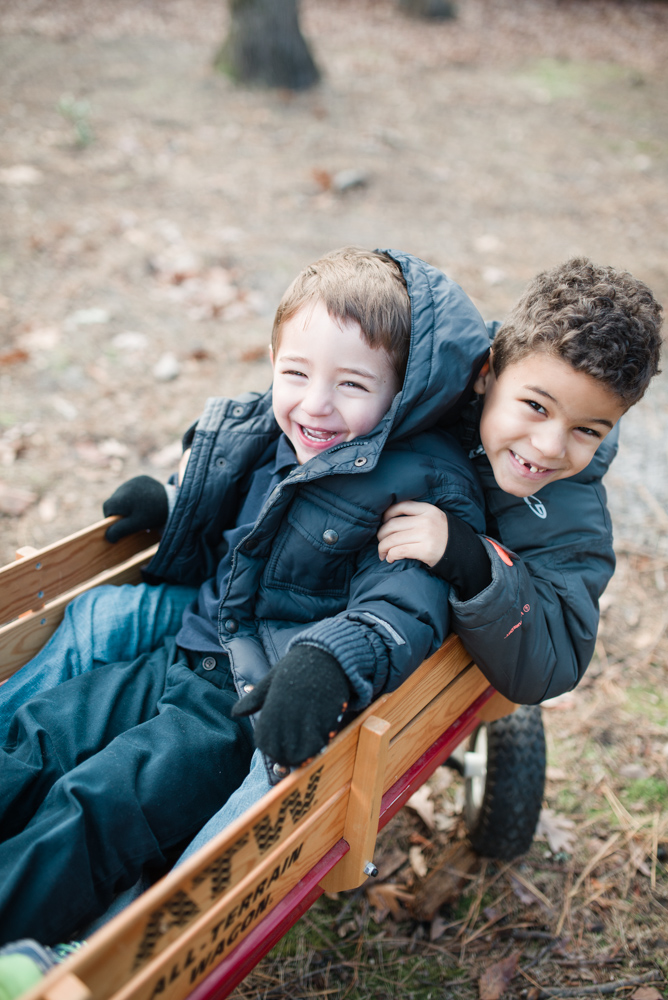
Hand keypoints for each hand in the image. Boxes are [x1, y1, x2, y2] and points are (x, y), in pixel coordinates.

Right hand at [103, 475, 168, 542]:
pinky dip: (136, 496)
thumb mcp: (135, 524)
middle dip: (122, 511)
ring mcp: (133, 480)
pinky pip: (133, 488)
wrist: (174, 502)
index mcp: (119, 498)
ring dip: (128, 503)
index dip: (113, 519)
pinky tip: (145, 502)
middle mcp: (124, 486)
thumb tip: (108, 536)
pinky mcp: (142, 478)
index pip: (107, 509)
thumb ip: (119, 530)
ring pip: (123, 495)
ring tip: (141, 510)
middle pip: (115, 501)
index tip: (124, 525)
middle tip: (134, 519)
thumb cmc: (153, 515)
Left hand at [232, 645, 349, 766]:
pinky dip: (318, 745)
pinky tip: (319, 735)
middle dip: (286, 756)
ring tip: (306, 744)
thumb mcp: (271, 681)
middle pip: (282, 753)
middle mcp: (287, 716)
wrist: (324, 655)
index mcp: (271, 708)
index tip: (278, 746)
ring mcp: (307, 719)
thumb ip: (254, 700)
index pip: (265, 744)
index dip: (271, 749)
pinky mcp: (326, 719)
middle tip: (293, 750)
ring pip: (301, 753)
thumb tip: (235, 713)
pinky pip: (319, 744)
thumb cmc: (295, 668)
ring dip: (303, 753)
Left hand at [377, 501, 448, 566]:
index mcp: (427, 509)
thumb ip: (416, 515)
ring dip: (383, 548)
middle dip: (381, 535)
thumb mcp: (434, 518)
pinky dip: (390, 555)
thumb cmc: (443, 536)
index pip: (400, 506)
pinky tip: (390, 558)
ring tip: (382, 553)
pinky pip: (399, 551)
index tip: (383, 523)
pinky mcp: (425, 550)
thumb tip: (387, 520)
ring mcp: (426, 535)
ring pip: (393, 539)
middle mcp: (426, 520)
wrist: (463, 552)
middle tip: (380, 542)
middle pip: (392, 525)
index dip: (386, 514)